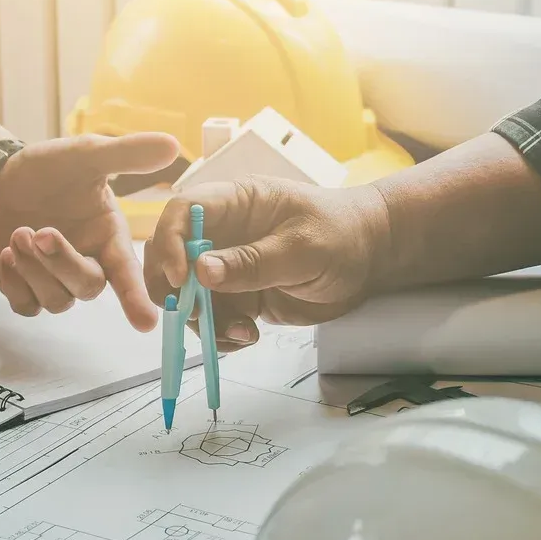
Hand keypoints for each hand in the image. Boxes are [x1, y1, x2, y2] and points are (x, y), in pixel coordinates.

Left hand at [0, 133, 179, 330]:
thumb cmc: (49, 170)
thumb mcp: (87, 155)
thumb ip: (127, 154)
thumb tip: (172, 144)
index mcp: (109, 238)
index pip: (128, 274)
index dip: (137, 297)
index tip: (146, 322)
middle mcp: (88, 264)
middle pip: (88, 288)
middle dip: (63, 263)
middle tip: (41, 232)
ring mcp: (56, 281)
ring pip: (56, 301)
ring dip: (35, 270)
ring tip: (18, 233)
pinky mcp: (26, 290)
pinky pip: (26, 306)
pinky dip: (15, 284)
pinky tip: (6, 254)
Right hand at [143, 177, 391, 350]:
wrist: (370, 259)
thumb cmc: (342, 234)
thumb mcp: (302, 247)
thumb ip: (252, 261)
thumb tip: (201, 272)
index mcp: (234, 202)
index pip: (182, 212)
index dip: (170, 243)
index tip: (182, 279)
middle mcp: (223, 233)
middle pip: (172, 257)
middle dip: (175, 291)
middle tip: (194, 315)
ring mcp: (227, 266)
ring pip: (188, 296)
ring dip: (204, 321)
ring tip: (241, 332)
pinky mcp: (237, 296)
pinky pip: (212, 318)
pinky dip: (220, 334)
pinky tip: (247, 337)